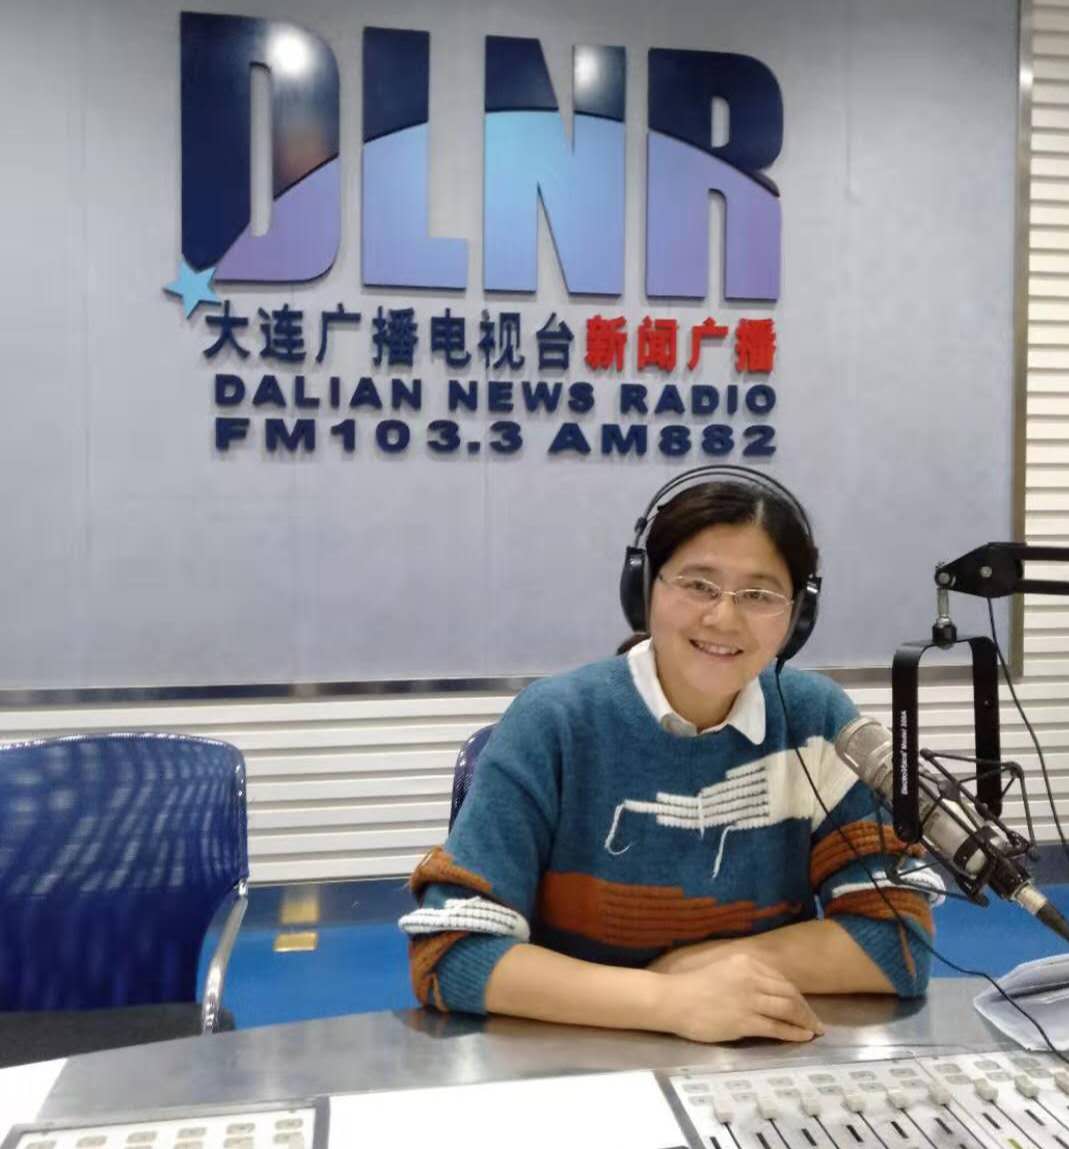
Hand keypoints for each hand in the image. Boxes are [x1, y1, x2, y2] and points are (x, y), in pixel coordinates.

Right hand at [652, 951, 824, 1043]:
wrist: (673, 1000)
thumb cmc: (692, 985)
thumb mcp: (723, 968)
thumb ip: (745, 974)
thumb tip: (764, 987)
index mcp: (746, 963)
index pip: (781, 980)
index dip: (796, 994)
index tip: (803, 1005)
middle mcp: (752, 978)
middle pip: (789, 993)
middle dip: (806, 1009)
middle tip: (815, 1021)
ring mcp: (750, 1000)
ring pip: (788, 1010)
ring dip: (805, 1021)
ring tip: (814, 1030)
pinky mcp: (745, 1021)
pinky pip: (777, 1027)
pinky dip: (793, 1033)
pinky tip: (802, 1037)